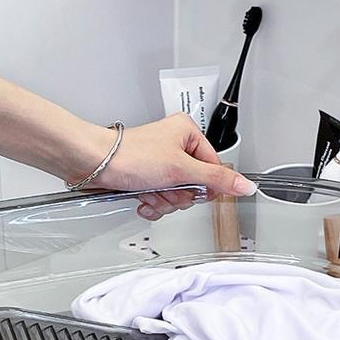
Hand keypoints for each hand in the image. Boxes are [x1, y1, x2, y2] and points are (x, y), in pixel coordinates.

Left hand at [94, 114, 256, 218]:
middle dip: (179, 194)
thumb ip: (216, 180)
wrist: (94, 164)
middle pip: (195, 186)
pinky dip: (152, 205)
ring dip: (164, 201)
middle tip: (165, 186)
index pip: (214, 168)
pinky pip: (161, 201)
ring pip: (177, 196)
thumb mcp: (181, 169)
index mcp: (188, 134)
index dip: (205, 186)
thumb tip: (245, 185)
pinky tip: (142, 198)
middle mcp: (175, 147)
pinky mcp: (146, 180)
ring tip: (150, 190)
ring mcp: (160, 165)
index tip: (192, 188)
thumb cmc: (130, 156)